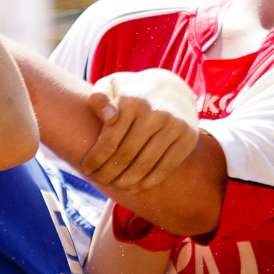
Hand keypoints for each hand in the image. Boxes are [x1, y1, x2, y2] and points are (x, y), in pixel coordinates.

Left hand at [80, 69, 201, 191]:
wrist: (172, 88)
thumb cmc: (132, 92)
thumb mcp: (112, 86)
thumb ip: (99, 98)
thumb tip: (108, 118)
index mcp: (132, 101)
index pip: (109, 141)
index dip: (95, 160)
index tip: (86, 169)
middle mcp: (155, 114)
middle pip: (126, 156)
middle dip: (108, 174)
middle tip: (99, 180)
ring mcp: (174, 127)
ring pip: (145, 165)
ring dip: (126, 182)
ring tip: (115, 186)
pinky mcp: (187, 139)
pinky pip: (165, 168)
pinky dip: (148, 183)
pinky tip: (134, 187)